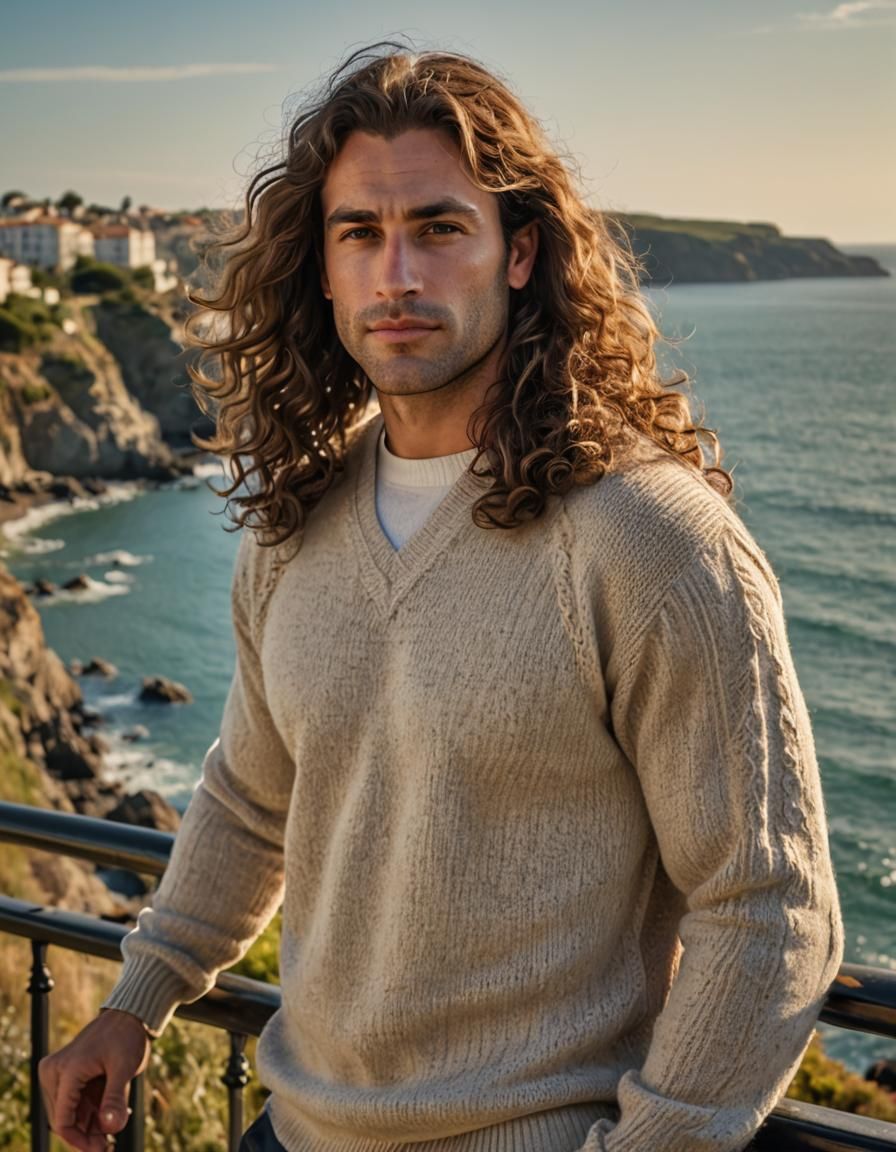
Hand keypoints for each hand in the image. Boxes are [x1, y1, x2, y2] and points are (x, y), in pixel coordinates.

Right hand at [38, 1008, 151, 1150]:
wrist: (127, 1015)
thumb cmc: (127, 1037)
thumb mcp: (125, 1067)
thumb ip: (116, 1098)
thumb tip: (110, 1128)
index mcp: (66, 1071)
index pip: (63, 1121)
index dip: (80, 1142)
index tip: (102, 1150)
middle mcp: (54, 1072)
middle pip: (65, 1120)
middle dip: (88, 1134)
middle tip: (112, 1141)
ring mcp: (56, 1072)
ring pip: (69, 1114)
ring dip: (90, 1124)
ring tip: (117, 1120)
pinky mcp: (63, 1074)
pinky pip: (73, 1103)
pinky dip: (91, 1112)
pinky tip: (112, 1110)